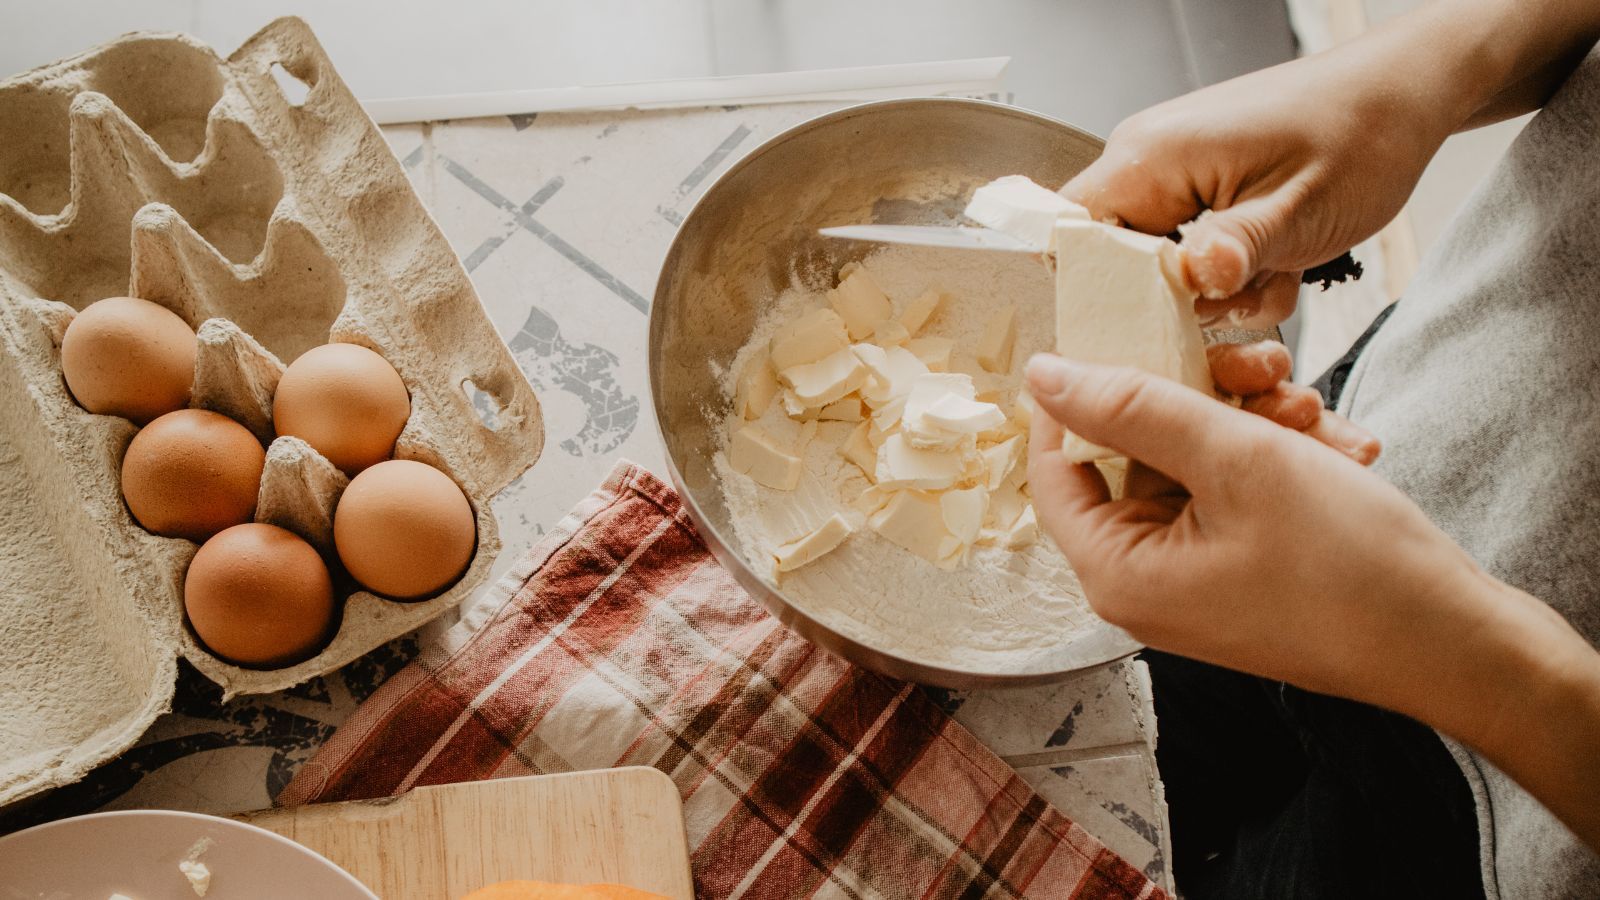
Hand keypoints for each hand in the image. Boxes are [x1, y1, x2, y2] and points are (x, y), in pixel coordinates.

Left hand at [1025, 352, 1467, 698]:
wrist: (1454, 641)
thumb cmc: (1347, 566)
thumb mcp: (1235, 459)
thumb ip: (1133, 409)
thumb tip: (1047, 375)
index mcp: (1116, 571)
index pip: (1053, 467)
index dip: (1081, 395)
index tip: (1121, 337)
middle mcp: (1141, 580)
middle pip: (1128, 458)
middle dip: (1193, 400)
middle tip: (1257, 369)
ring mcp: (1191, 576)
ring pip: (1189, 465)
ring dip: (1247, 422)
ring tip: (1308, 407)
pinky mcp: (1237, 567)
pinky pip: (1230, 492)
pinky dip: (1273, 458)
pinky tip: (1331, 442)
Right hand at [1060, 26, 1460, 324]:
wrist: (1403, 95)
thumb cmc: (1360, 132)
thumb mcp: (1300, 208)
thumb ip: (1235, 248)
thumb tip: (1187, 280)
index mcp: (1152, 155)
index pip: (1072, 234)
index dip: (1099, 290)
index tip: (1154, 320)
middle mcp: (1149, 160)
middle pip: (1115, 261)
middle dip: (1176, 298)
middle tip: (1241, 295)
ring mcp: (1174, 175)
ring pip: (1160, 266)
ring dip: (1216, 291)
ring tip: (1275, 271)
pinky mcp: (1201, 190)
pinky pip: (1192, 254)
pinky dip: (1234, 276)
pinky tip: (1279, 264)